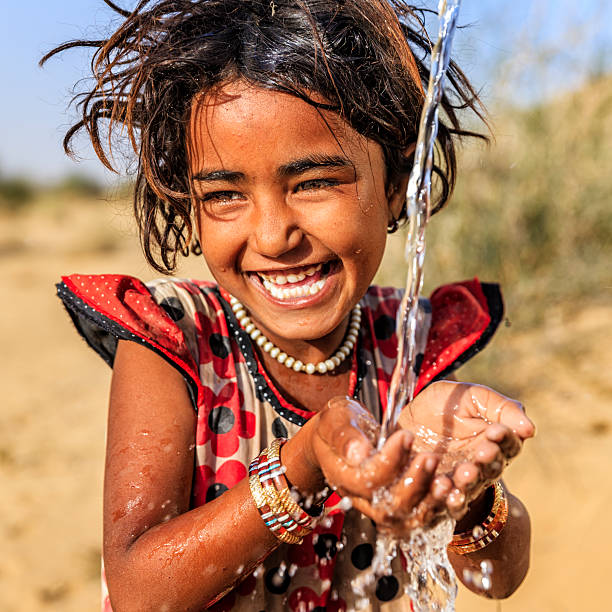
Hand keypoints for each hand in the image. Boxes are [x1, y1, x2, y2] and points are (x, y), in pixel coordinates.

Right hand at [308, 397, 451, 534]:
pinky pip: (418, 514)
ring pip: (406, 516)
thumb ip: (345, 435)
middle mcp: (361, 497)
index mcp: (343, 475)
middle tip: (430, 457)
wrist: (338, 434)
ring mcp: (379, 504)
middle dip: (413, 483)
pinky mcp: (397, 503)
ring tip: (445, 480)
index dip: (390, 461)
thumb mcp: (336, 419)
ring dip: (428, 500)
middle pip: (388, 506)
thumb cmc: (337, 423)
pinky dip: (436, 506)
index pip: (368, 479)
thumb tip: (359, 452)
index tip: (406, 436)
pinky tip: (449, 490)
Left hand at [399, 381, 534, 519]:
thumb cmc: (444, 404)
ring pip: (471, 488)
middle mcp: (482, 466)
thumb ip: (500, 407)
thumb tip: (530, 429)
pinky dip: (448, 499)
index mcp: (495, 443)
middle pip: (493, 469)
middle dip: (488, 461)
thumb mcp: (471, 397)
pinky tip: (445, 488)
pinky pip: (447, 504)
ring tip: (464, 472)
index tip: (495, 430)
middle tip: (482, 452)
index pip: (509, 444)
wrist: (407, 416)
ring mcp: (460, 482)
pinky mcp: (438, 494)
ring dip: (470, 482)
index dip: (505, 439)